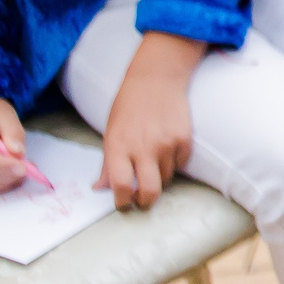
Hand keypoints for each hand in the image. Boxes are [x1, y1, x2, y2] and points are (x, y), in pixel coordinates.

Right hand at [0, 98, 28, 195]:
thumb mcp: (6, 114)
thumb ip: (13, 131)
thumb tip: (17, 152)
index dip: (1, 164)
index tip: (22, 167)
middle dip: (7, 173)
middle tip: (27, 169)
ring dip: (6, 180)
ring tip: (23, 169)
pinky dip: (1, 185)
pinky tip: (13, 176)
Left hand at [96, 32, 203, 208]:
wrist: (156, 79)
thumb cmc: (128, 105)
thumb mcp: (110, 132)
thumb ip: (107, 163)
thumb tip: (100, 189)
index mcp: (119, 146)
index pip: (120, 185)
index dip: (121, 201)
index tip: (123, 204)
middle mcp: (144, 147)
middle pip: (149, 191)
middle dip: (145, 202)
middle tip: (142, 201)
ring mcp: (166, 144)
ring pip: (166, 178)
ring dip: (159, 178)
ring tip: (153, 162)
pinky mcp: (184, 139)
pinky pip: (180, 164)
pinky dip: (174, 163)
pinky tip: (167, 148)